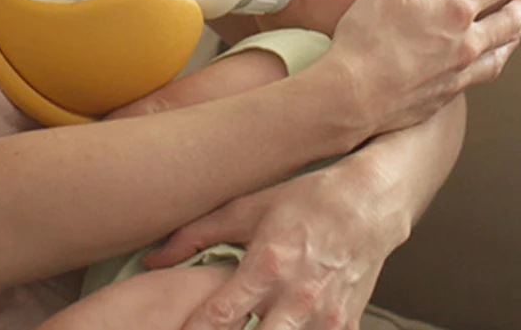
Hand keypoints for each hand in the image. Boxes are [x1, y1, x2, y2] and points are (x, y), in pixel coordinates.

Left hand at [143, 154, 408, 329]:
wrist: (369, 205)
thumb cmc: (305, 203)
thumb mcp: (246, 210)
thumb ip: (195, 235)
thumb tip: (151, 258)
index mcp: (268, 265)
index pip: (222, 316)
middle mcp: (297, 297)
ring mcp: (325, 319)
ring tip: (244, 329)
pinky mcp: (346, 329)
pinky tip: (280, 326)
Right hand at [326, 0, 520, 138]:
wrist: (356, 91)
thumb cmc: (367, 36)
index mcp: (455, 9)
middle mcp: (467, 42)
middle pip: (509, 21)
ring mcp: (460, 71)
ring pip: (502, 52)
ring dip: (514, 36)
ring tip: (517, 27)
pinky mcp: (447, 93)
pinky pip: (482, 74)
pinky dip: (493, 60)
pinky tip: (487, 58)